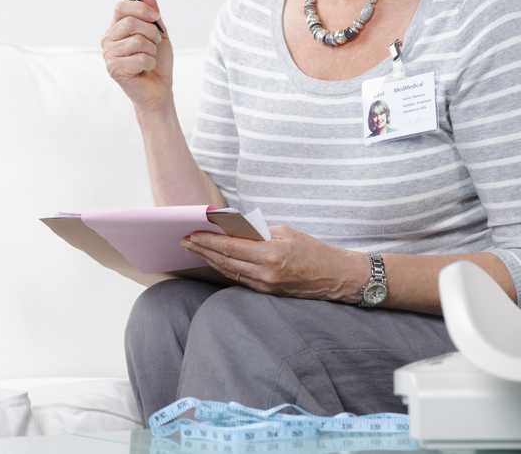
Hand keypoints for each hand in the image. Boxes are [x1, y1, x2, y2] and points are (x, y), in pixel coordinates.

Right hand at [102, 0, 173, 111]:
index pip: (121, 7)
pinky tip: (145, 69)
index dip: (140, 8)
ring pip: (137, 41)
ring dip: (152, 50)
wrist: (158, 88)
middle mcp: (109, 39)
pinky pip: (139, 58)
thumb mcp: (159, 33)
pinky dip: (149, 63)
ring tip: (150, 57)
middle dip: (151, 33)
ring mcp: (109, 54)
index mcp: (117, 27)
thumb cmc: (157, 61)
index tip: (155, 17)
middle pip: (130, 22)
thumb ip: (152, 14)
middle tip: (155, 43)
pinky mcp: (113, 69)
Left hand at [181, 225, 365, 301]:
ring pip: (229, 271)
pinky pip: (239, 279)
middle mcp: (266, 273)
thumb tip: (231, 228)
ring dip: (209, 260)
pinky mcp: (267, 293)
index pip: (230, 247)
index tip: (191, 233)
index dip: (208, 241)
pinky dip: (224, 268)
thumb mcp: (285, 232)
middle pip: (224, 261)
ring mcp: (266, 286)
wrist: (336, 276)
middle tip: (184, 240)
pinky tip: (213, 260)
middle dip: (202, 250)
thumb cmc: (313, 249)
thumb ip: (257, 231)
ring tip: (194, 249)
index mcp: (271, 254)